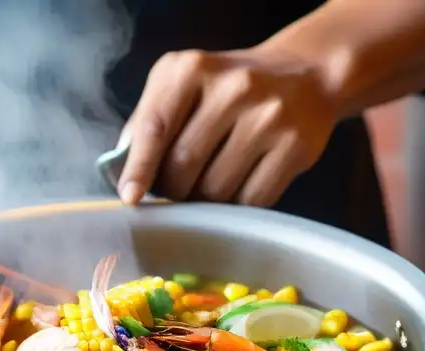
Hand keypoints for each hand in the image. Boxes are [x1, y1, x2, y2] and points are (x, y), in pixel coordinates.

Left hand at [118, 47, 336, 207]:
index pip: (155, 126)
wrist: (304, 75)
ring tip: (209, 184)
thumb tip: (121, 170)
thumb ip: (150, 120)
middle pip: (183, 166)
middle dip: (172, 189)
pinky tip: (238, 188)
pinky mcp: (295, 147)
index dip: (139, 168)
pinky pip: (251, 200)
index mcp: (192, 69)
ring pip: (215, 190)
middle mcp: (232, 88)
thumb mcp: (182, 84)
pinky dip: (237, 206)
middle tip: (177, 188)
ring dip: (203, 201)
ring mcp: (268, 118)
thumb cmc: (228, 88)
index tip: (129, 197)